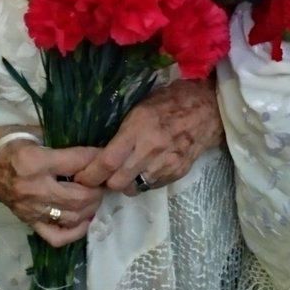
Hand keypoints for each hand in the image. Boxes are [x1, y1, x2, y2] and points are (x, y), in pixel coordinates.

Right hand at [0, 136, 105, 247]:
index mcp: (35, 162)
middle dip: (99, 188)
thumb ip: (58, 138)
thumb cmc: (1, 141)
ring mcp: (30, 208)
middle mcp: (34, 188)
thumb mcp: (30, 131)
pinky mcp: (26, 220)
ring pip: (72, 217)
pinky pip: (55, 236)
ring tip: (96, 194)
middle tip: (104, 177)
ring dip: (91, 207)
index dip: (97, 157)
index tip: (109, 152)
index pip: (77, 163)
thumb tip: (87, 140)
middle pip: (79, 196)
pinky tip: (83, 219)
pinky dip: (74, 231)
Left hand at [74, 79, 223, 194]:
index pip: (107, 161)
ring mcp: (166, 164)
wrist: (208, 109)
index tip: (81, 177)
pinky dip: (142, 181)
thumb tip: (100, 152)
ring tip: (124, 172)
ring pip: (133, 188)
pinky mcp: (176, 173)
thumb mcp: (140, 107)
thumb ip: (122, 131)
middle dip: (105, 182)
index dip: (90, 174)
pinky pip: (150, 186)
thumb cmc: (170, 101)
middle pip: (117, 182)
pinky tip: (143, 169)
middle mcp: (151, 149)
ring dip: (125, 183)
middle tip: (101, 176)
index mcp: (139, 128)